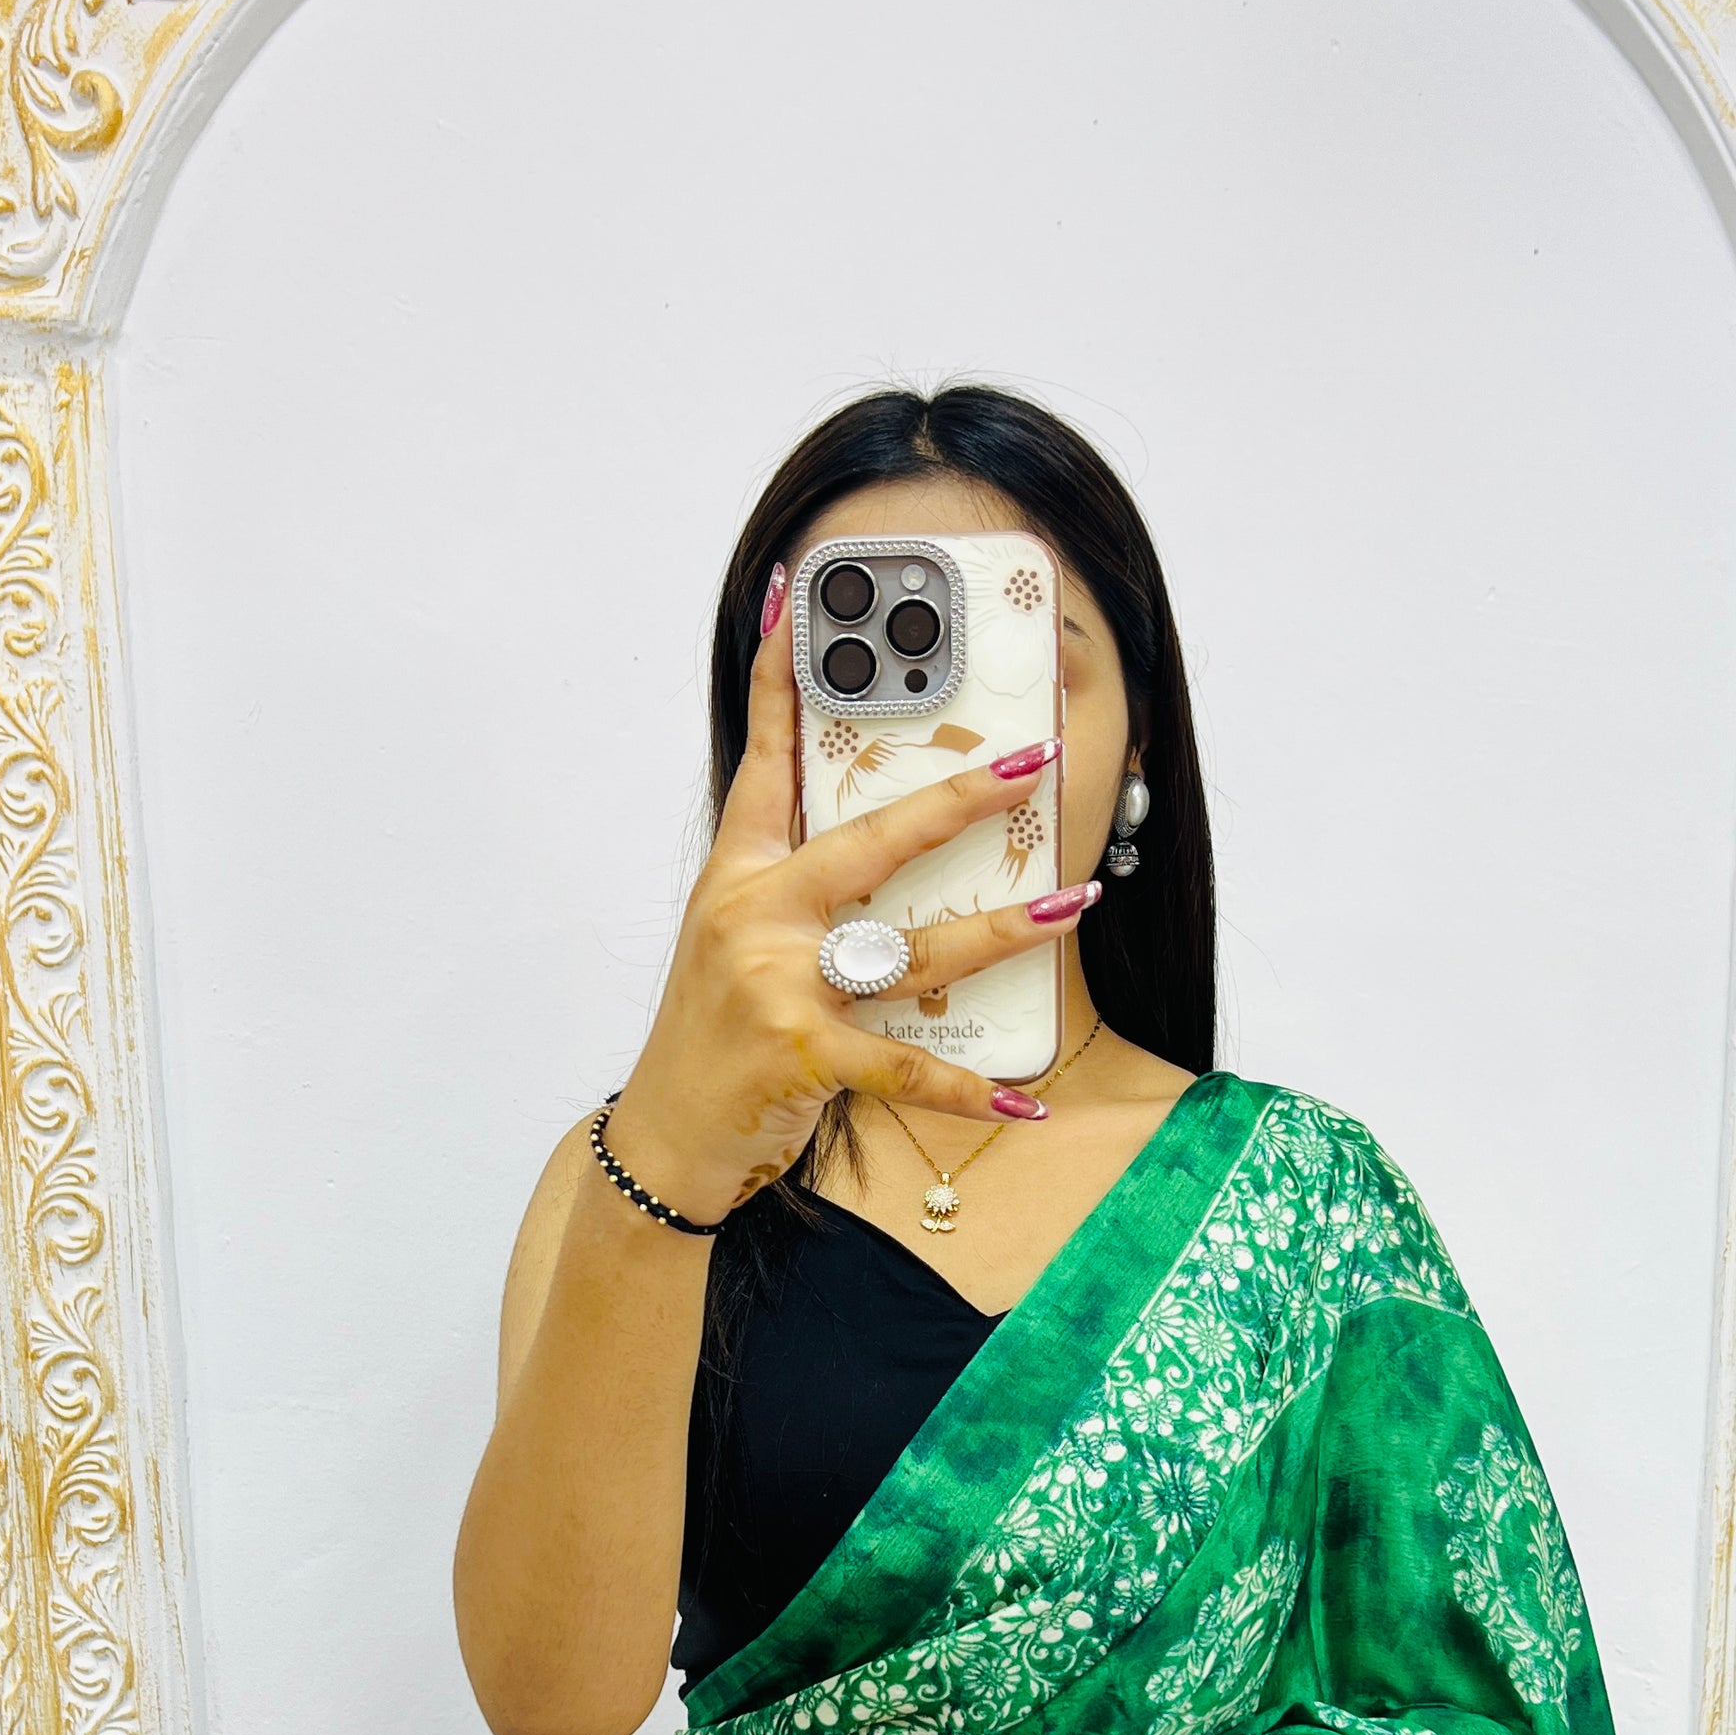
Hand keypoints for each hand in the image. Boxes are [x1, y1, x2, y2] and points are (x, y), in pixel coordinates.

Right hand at [609, 568, 1092, 1225]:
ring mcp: (778, 984)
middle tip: (1033, 761)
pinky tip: (1020, 1103)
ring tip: (1070, 906)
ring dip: (1002, 932)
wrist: (664, 1133)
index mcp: (739, 875)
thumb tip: (877, 845)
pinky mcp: (800, 1054)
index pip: (763, 758)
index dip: (779, 678)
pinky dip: (964, 1089)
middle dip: (960, 798)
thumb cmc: (714, 1035)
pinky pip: (902, 1066)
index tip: (794, 601)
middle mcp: (756, 916)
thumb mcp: (735, 942)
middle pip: (872, 840)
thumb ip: (794, 888)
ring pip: (912, 947)